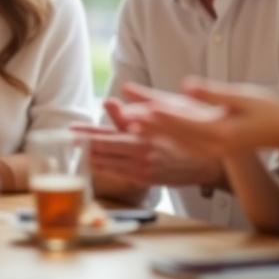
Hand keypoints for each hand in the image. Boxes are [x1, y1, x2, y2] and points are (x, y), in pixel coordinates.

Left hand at [74, 98, 224, 188]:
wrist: (211, 160)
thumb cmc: (190, 129)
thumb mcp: (168, 111)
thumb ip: (137, 104)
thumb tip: (111, 99)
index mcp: (143, 137)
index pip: (106, 136)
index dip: (86, 134)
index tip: (71, 131)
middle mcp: (140, 155)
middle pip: (103, 152)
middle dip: (84, 146)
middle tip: (67, 140)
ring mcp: (142, 170)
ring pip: (108, 165)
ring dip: (91, 158)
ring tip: (75, 151)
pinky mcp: (146, 180)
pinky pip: (119, 173)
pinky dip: (106, 167)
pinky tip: (97, 163)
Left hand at [122, 78, 278, 158]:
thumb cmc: (268, 110)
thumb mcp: (242, 97)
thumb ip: (212, 94)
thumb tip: (187, 87)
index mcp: (220, 132)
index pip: (183, 122)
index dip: (161, 113)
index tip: (141, 107)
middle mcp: (212, 145)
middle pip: (173, 133)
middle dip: (148, 123)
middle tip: (124, 115)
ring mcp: (211, 150)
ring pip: (174, 139)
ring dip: (152, 130)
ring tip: (129, 121)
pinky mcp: (211, 149)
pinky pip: (182, 143)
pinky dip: (165, 136)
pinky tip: (150, 130)